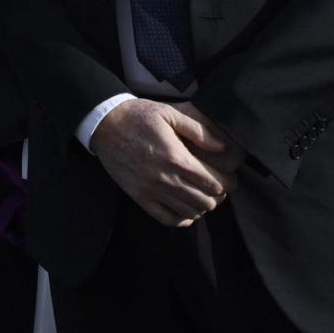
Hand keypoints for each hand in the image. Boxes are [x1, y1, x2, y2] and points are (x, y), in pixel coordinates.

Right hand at [88, 97, 233, 226]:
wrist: (104, 124)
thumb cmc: (138, 116)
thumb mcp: (168, 113)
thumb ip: (197, 130)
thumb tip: (222, 147)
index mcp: (175, 157)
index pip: (213, 182)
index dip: (227, 183)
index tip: (230, 179)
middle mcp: (165, 178)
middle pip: (205, 201)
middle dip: (217, 196)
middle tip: (217, 187)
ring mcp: (151, 190)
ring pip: (189, 212)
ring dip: (201, 207)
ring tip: (203, 196)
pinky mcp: (139, 196)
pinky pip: (167, 218)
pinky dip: (182, 218)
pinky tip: (186, 209)